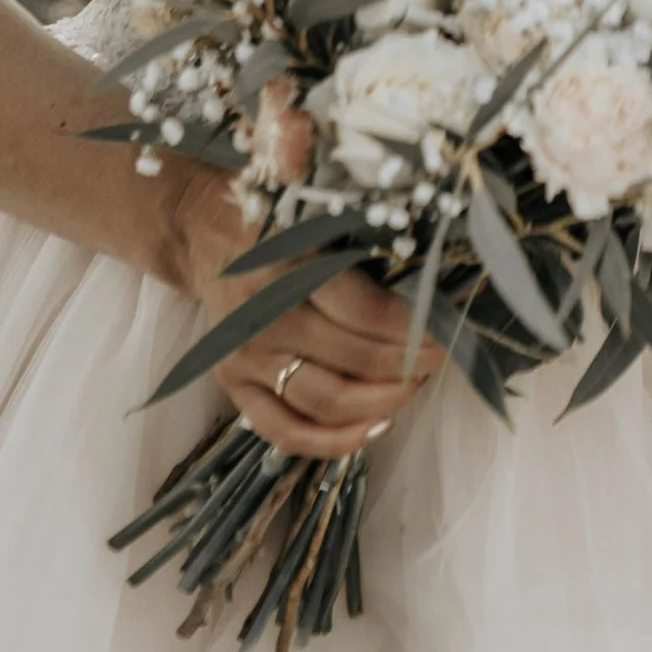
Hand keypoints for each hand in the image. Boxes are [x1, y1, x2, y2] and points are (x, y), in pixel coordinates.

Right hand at [172, 169, 437, 459]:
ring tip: (413, 386)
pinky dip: (335, 441)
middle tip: (437, 357)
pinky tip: (376, 428)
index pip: (365, 310)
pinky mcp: (233, 385)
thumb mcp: (318, 210)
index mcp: (291, 264)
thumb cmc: (279, 221)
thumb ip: (363, 227)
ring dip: (382, 401)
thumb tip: (427, 263)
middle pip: (354, 359)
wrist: (208, 236)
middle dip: (408, 365)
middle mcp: (266, 314)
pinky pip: (286, 431)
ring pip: (327, 401)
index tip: (444, 328)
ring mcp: (247, 356)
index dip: (413, 327)